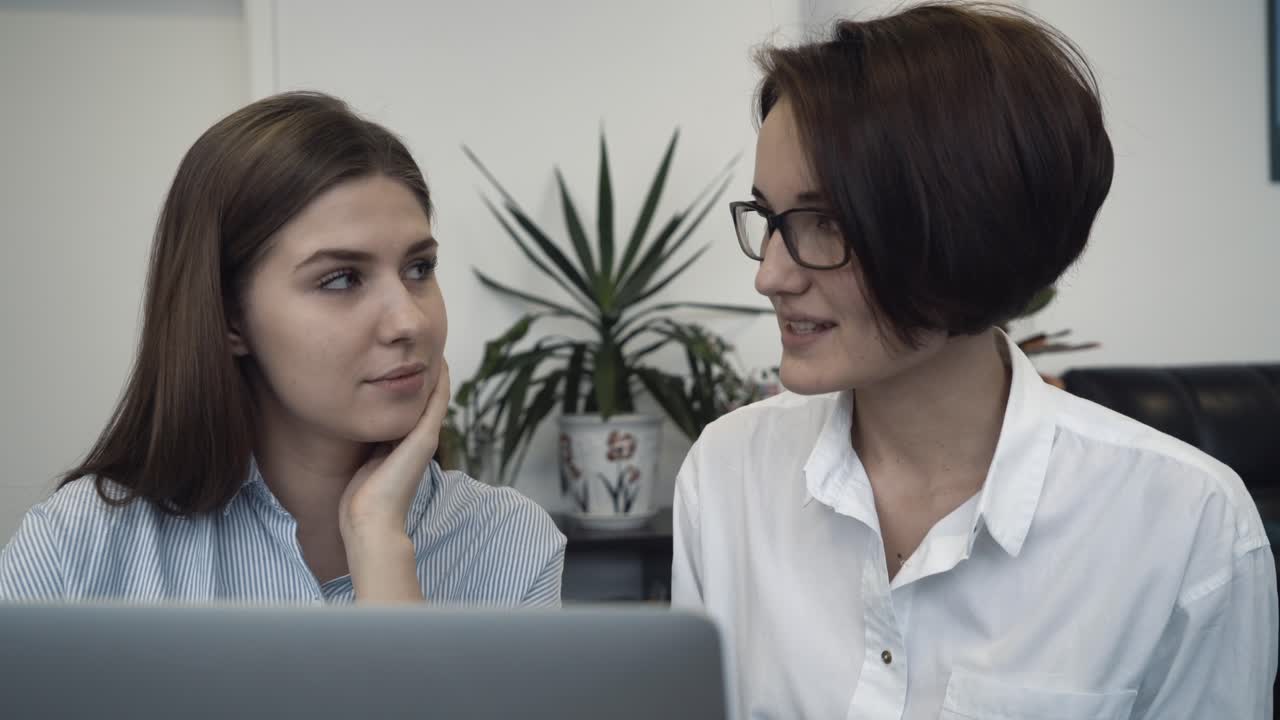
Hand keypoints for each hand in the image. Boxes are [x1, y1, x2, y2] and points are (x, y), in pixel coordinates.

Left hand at [339, 360, 450, 541]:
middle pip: (429, 399)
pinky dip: (441, 383)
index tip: (410, 362)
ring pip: (437, 397)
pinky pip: (437, 403)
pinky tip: (440, 364)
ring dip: (438, 374)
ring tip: (436, 349)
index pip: (416, 408)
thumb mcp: (365, 463)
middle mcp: (419, 440)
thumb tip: (354, 429)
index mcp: (405, 445)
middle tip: (427, 348)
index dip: (416, 384)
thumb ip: (368, 447)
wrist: (369, 520)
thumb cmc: (361, 499)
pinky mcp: (425, 439)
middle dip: (427, 375)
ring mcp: (425, 439)